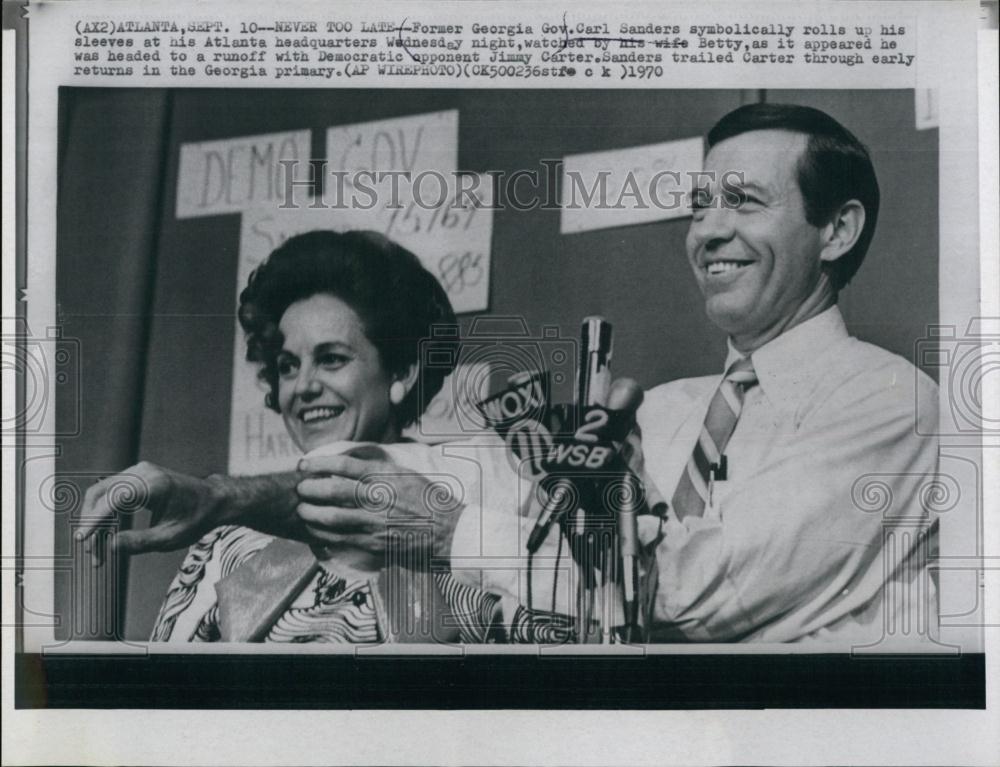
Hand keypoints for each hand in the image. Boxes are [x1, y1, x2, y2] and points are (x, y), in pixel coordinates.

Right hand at [77, 461, 225, 564]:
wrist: (212, 500)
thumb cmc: (196, 518)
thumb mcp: (171, 537)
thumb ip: (140, 542)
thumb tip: (110, 546)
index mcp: (154, 484)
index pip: (114, 499)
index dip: (94, 519)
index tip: (82, 539)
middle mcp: (143, 472)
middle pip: (100, 494)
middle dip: (91, 523)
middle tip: (92, 553)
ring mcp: (138, 470)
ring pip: (101, 493)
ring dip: (94, 519)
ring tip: (97, 549)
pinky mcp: (135, 475)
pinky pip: (110, 492)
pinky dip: (103, 512)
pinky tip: (104, 534)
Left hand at [296, 450, 464, 563]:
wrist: (449, 532)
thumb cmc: (429, 501)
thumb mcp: (406, 474)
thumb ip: (379, 468)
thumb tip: (351, 460)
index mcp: (386, 476)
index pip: (344, 464)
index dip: (318, 463)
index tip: (304, 464)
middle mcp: (378, 498)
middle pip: (332, 490)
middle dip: (309, 489)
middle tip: (300, 488)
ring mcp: (374, 523)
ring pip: (332, 517)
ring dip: (311, 513)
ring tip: (302, 510)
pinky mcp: (374, 543)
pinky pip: (341, 539)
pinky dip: (323, 534)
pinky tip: (315, 531)